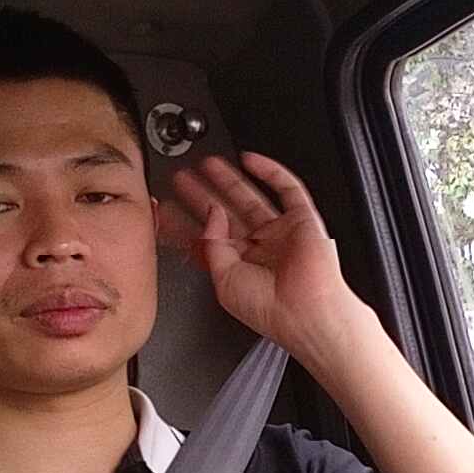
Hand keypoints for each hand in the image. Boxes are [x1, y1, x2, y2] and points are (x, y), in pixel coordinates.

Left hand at [160, 151, 370, 362]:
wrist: (306, 311)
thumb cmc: (269, 309)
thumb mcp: (223, 279)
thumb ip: (212, 244)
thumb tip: (212, 213)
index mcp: (240, 267)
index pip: (208, 238)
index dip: (187, 222)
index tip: (167, 209)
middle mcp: (260, 249)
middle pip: (226, 214)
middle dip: (202, 196)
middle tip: (181, 180)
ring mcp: (281, 233)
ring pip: (250, 197)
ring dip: (228, 180)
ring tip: (205, 164)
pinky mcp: (303, 219)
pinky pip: (288, 188)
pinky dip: (269, 171)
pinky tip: (249, 160)